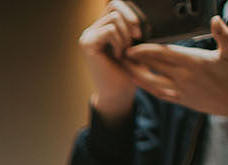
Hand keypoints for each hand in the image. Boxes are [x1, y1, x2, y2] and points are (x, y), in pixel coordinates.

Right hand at [79, 1, 143, 119]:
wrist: (118, 93)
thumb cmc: (127, 71)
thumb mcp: (133, 44)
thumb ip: (131, 25)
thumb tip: (136, 9)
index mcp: (101, 28)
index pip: (116, 5)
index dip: (131, 12)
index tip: (140, 32)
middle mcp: (91, 30)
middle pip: (114, 5)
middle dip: (131, 19)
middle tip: (137, 38)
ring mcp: (87, 36)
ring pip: (114, 18)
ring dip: (126, 35)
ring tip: (125, 51)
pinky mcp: (87, 44)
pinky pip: (110, 30)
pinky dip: (119, 42)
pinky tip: (117, 56)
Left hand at [123, 17, 227, 121]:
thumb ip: (223, 35)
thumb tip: (215, 19)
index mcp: (195, 62)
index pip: (163, 54)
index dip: (145, 51)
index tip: (131, 47)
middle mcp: (184, 77)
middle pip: (153, 67)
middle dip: (135, 61)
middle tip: (120, 54)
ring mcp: (182, 91)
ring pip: (153, 83)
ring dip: (137, 76)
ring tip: (125, 69)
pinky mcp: (184, 101)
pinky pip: (161, 94)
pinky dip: (149, 88)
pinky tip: (141, 84)